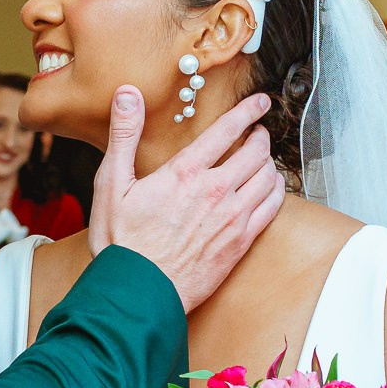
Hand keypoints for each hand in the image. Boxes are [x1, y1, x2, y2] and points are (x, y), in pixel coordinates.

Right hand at [90, 88, 286, 311]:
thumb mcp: (111, 184)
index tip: (259, 102)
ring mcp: (232, 217)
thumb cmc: (122, 242)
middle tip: (258, 132)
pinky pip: (272, 207)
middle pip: (255, 152)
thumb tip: (127, 94)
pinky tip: (270, 188)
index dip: (247, 111)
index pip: (226, 130)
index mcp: (185, 172)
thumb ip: (123, 135)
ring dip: (269, 162)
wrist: (139, 293)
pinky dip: (276, 191)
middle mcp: (215, 190)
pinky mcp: (240, 242)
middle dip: (259, 136)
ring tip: (263, 158)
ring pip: (268, 177)